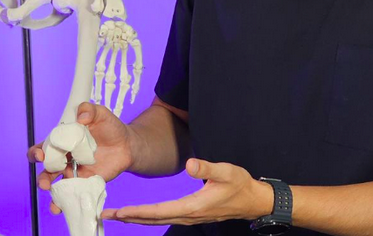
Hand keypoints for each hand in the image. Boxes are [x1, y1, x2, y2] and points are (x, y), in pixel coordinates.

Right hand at [27, 102, 134, 213]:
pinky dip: (63, 202)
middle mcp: (65, 158)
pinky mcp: (84, 183)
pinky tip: (61, 207)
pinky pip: (71, 194)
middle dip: (41, 178)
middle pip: (46, 170)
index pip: (43, 147)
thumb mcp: (101, 113)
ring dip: (51, 193)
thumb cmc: (110, 127)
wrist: (127, 144)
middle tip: (46, 181)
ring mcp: (74, 172)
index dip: (37, 151)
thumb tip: (81, 117)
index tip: (41, 154)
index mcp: (64, 141)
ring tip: (53, 195)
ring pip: (55, 185)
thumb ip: (89, 110)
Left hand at [101, 158, 273, 225]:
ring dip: (138, 217)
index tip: (119, 211)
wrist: (252, 199)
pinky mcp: (192, 214)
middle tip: (107, 215)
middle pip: (154, 219)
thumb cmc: (239, 184)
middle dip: (130, 216)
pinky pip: (166, 217)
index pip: (159, 211)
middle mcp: (188, 215)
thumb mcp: (225, 171)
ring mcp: (190, 217)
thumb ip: (206, 167)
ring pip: (159, 220)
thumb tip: (188, 164)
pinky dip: (150, 216)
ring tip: (119, 214)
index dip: (138, 211)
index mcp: (193, 206)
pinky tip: (144, 213)